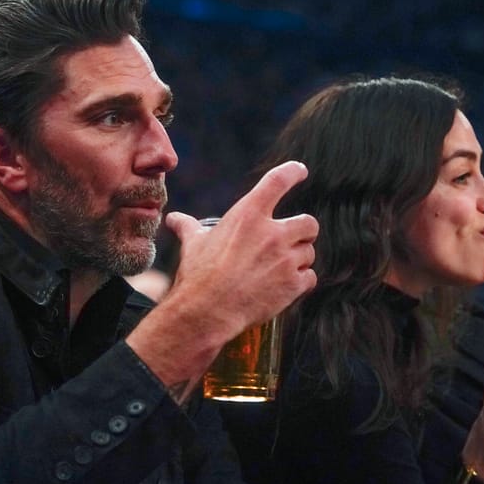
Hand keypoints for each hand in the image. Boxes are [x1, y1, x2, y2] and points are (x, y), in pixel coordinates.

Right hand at [163, 160, 317, 345]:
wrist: (207, 311)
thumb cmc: (198, 275)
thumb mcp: (193, 244)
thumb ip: (188, 227)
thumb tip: (173, 219)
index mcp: (248, 215)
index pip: (278, 181)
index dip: (293, 172)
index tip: (299, 171)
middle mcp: (272, 233)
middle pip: (308, 223)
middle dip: (303, 232)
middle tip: (290, 241)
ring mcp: (286, 259)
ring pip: (309, 252)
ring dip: (299, 260)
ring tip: (278, 270)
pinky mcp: (293, 284)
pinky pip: (310, 277)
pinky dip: (300, 282)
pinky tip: (283, 286)